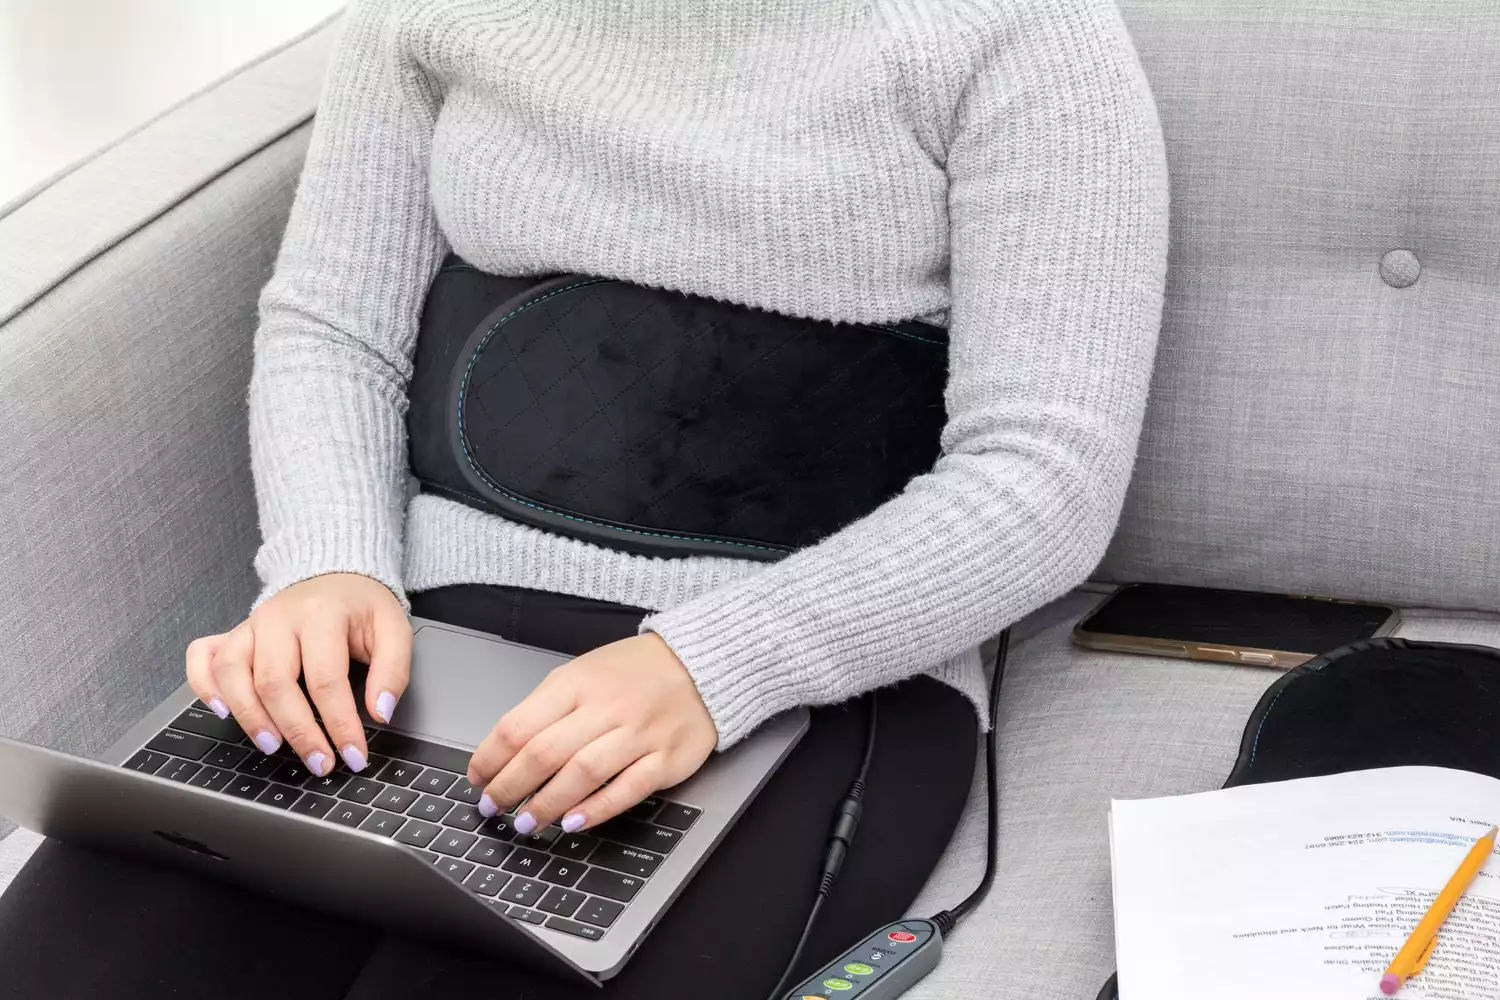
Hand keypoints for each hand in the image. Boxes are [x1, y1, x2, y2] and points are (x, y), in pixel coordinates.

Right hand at [184, 573, 411, 776]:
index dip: (340, 724)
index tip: (354, 755)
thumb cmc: (363, 606)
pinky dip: (204, 685)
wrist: (337, 573)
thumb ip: (393, 671)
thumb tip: (381, 713)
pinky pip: (203, 657)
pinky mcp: (233, 632)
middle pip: (275, 682)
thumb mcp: (395, 629)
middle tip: (319, 762)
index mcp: (322, 613)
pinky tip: (222, 711)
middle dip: (297, 730)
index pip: (326, 679)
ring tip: (273, 746)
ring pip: (232, 672)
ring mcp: (250, 624)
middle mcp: (279, 617)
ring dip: (249, 716)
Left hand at [466, 633, 716, 834]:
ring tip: (526, 822)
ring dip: (547, 804)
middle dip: (510, 788)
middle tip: (494, 807)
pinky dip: (596, 809)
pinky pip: (627, 789)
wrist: (699, 665)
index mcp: (577, 683)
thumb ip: (547, 708)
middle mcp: (606, 707)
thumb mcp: (583, 673)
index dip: (490, 759)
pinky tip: (574, 822)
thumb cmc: (634, 673)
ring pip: (582, 774)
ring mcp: (639, 733)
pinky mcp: (666, 759)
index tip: (478, 779)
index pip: (518, 725)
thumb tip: (503, 753)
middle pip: (544, 754)